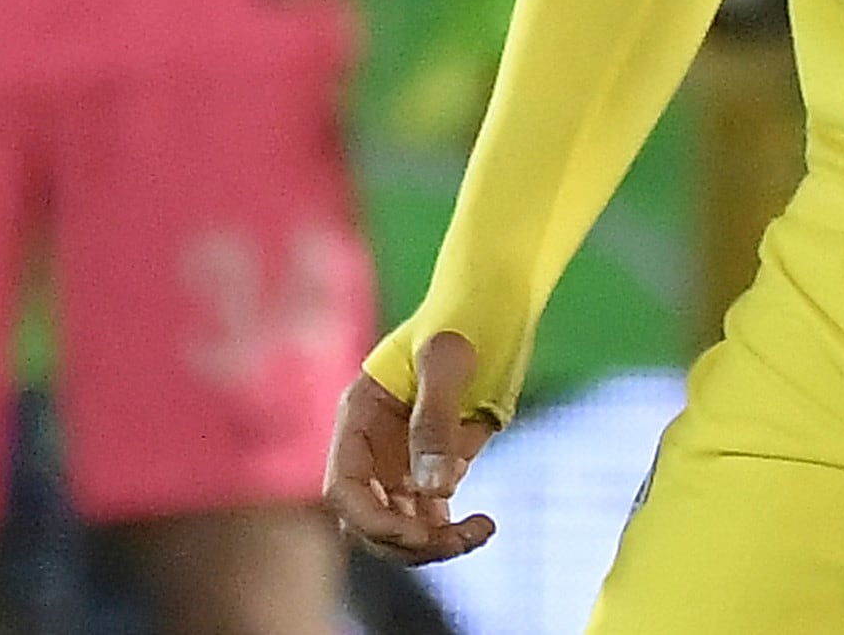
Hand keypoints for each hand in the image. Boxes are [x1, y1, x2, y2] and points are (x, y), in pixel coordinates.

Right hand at [326, 331, 499, 564]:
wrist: (498, 301)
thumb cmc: (466, 317)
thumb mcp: (449, 361)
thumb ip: (436, 421)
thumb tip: (435, 489)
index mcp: (359, 418)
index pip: (344, 489)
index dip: (373, 520)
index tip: (418, 532)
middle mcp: (373, 446)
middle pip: (369, 519)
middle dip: (406, 541)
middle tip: (456, 540)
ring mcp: (401, 459)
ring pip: (401, 525)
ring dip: (433, 543)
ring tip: (481, 531)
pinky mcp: (434, 465)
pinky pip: (432, 514)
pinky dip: (453, 530)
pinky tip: (483, 526)